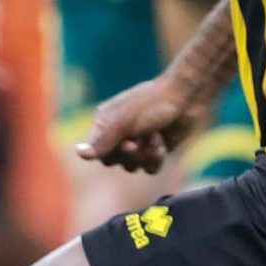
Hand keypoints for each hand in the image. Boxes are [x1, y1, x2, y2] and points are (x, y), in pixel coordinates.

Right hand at [77, 73, 203, 175]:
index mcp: (106, 122)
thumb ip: (102, 141)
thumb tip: (78, 153)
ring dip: (144, 156)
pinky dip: (156, 158)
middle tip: (137, 141)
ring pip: (131, 167)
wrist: (187, 98)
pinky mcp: (155, 150)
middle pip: (113, 161)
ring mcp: (138, 142)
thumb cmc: (153, 103)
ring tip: (155, 138)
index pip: (97, 150)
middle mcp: (120, 133)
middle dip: (127, 154)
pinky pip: (149, 168)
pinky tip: (162, 143)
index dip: (109, 151)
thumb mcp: (125, 121)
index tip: (125, 142)